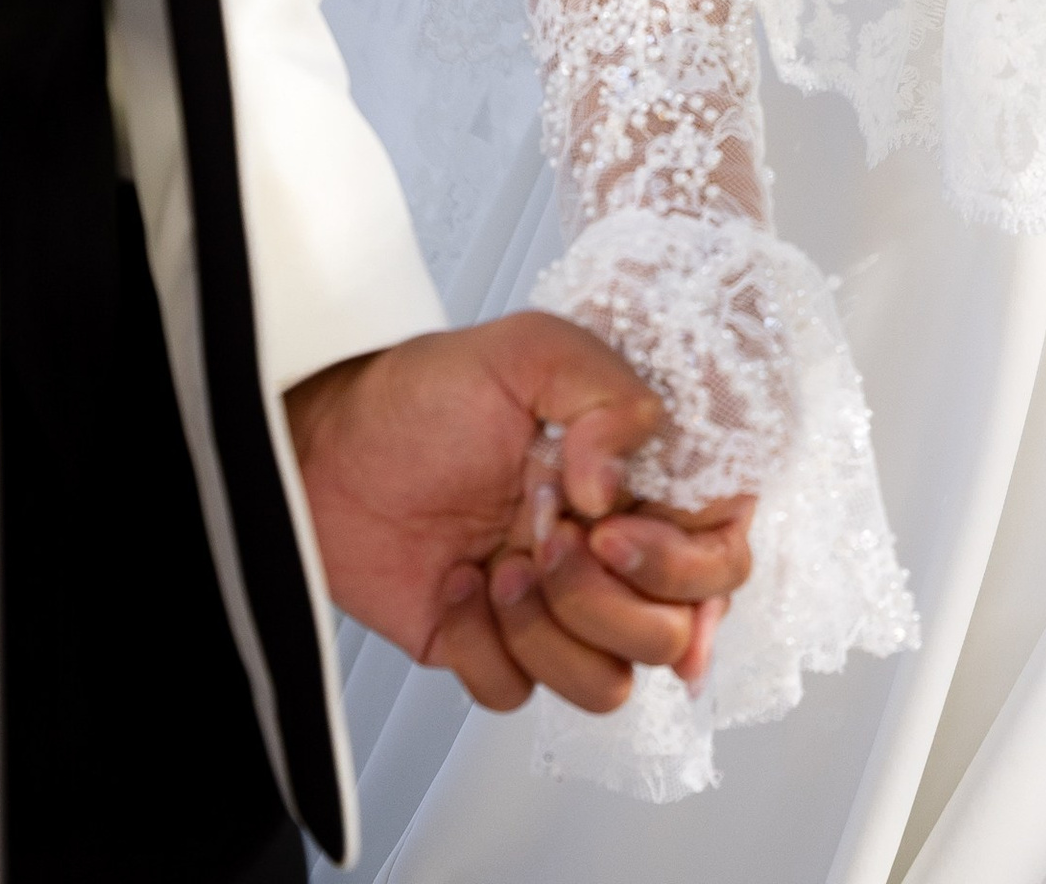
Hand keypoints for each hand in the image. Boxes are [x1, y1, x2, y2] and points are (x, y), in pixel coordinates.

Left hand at [285, 315, 747, 716]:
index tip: (610, 527)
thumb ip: (608, 398)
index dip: (682, 561)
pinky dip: (484, 651)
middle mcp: (612, 552)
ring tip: (497, 568)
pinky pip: (518, 695)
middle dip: (606, 601)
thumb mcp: (530, 350)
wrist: (324, 449)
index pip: (721, 552)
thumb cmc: (428, 391)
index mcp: (641, 483)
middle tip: (544, 542)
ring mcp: (556, 608)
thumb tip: (614, 490)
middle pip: (671, 632)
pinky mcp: (494, 651)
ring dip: (549, 634)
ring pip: (608, 684)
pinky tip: (455, 587)